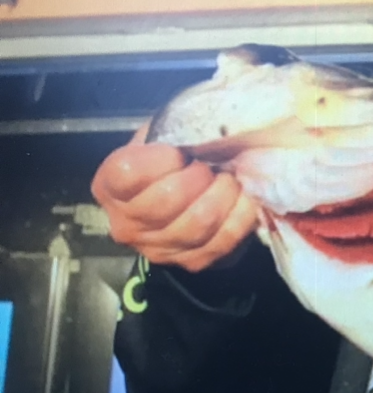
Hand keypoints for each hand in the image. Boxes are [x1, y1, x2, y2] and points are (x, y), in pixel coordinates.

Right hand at [91, 123, 257, 271]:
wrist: (186, 200)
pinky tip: (243, 198)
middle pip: (165, 201)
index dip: (159, 159)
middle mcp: (126, 223)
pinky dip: (240, 215)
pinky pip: (223, 240)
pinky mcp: (192, 262)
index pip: (127, 174)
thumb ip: (171, 131)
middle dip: (198, 177)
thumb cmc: (173, 160)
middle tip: (210, 166)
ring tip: (228, 179)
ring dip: (222, 194)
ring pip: (198, 223)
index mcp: (109, 186)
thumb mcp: (161, 136)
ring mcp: (159, 248)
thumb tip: (202, 131)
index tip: (179, 152)